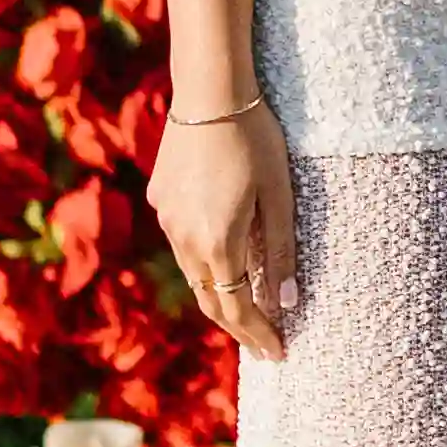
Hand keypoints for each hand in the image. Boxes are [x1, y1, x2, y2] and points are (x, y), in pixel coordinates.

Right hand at [150, 96, 300, 363]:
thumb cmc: (256, 141)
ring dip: (219, 296)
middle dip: (239, 327)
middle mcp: (184, 239)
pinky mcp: (160, 198)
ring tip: (246, 311)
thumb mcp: (280, 196)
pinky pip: (182, 242)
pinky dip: (204, 263)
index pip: (238, 308)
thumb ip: (281, 252)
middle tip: (264, 346)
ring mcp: (167, 219)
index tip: (279, 353)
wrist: (209, 93)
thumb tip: (287, 303)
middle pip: (211, 300)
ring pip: (193, 273)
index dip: (258, 335)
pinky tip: (221, 260)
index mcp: (217, 243)